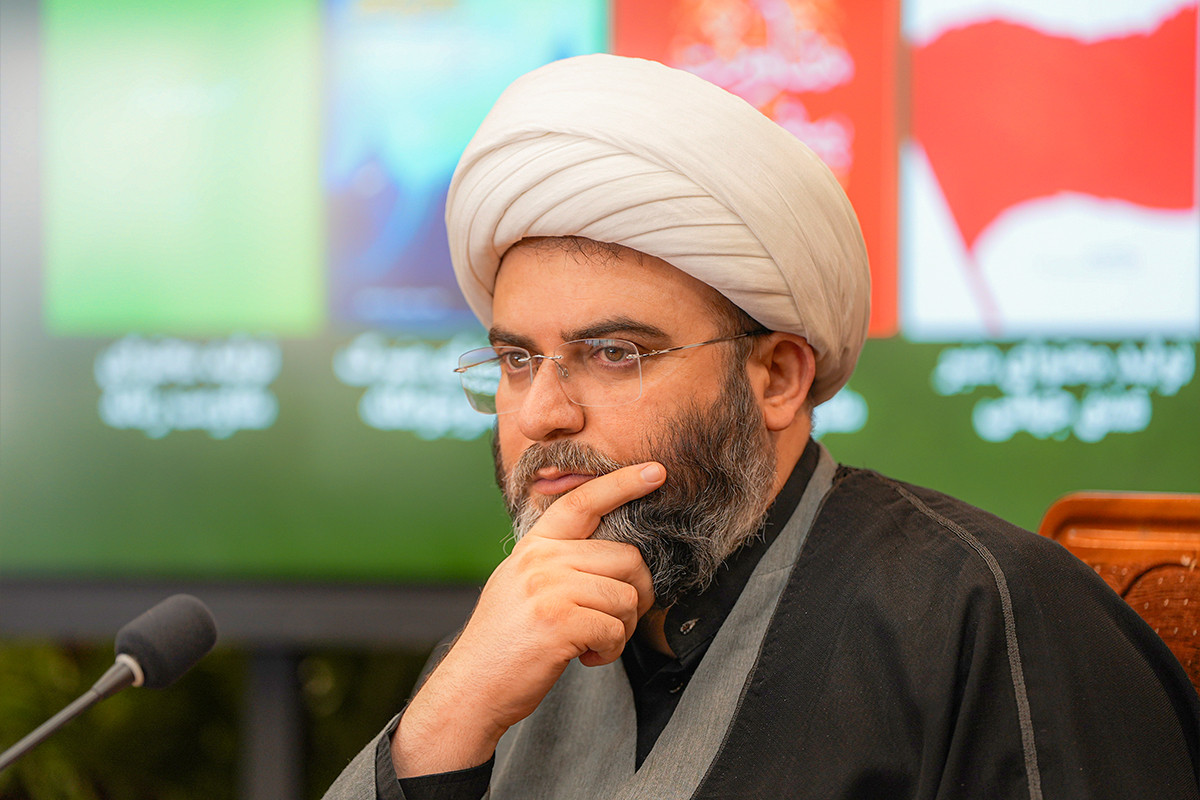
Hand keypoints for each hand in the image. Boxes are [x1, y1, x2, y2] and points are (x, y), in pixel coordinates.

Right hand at [390, 462, 664, 777]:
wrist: (472, 688)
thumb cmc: (504, 642)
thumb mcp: (519, 584)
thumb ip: (555, 562)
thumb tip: (609, 556)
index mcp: (534, 547)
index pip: (583, 501)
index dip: (623, 483)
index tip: (656, 471)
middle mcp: (541, 560)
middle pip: (626, 558)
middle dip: (636, 595)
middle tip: (615, 621)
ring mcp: (549, 589)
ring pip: (626, 597)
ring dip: (621, 629)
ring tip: (592, 643)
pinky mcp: (559, 623)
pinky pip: (615, 630)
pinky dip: (610, 651)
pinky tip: (584, 658)